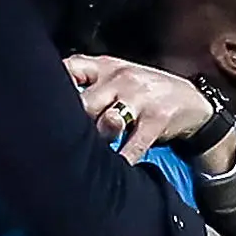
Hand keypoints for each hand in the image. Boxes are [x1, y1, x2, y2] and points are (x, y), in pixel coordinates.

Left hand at [63, 56, 217, 164]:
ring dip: (98, 140)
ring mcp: (140, 98)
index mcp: (106, 66)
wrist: (192, 102)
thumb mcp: (117, 77)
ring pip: (107, 122)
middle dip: (74, 124)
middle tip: (65, 143)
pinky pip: (133, 146)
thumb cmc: (144, 93)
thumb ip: (87, 81)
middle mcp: (121, 78)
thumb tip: (48, 98)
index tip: (43, 106)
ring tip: (90, 155)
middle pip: (84, 102)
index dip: (55, 87)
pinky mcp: (156, 120)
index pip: (71, 68)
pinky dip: (123, 160)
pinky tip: (115, 168)